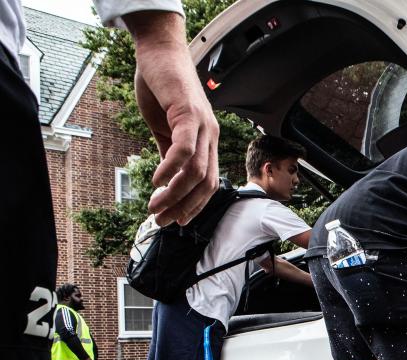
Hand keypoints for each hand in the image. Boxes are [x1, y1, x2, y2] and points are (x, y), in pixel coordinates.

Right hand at [125, 12, 219, 226]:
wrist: (160, 51)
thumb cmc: (162, 87)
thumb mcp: (165, 127)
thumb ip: (169, 152)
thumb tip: (165, 179)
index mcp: (207, 141)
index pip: (208, 183)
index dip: (194, 205)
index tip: (176, 221)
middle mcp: (211, 136)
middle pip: (205, 183)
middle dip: (184, 207)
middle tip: (162, 221)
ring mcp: (203, 125)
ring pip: (195, 170)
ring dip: (174, 193)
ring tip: (154, 206)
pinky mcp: (189, 113)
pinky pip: (185, 148)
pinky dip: (172, 168)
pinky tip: (156, 180)